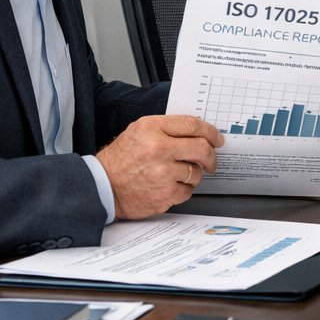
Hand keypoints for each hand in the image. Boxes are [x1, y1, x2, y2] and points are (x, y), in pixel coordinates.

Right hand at [96, 115, 223, 220]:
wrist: (102, 187)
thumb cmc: (120, 160)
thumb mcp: (139, 131)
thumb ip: (167, 128)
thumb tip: (198, 132)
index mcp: (152, 129)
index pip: (192, 125)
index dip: (210, 132)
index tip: (216, 138)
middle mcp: (159, 149)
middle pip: (202, 148)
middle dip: (211, 155)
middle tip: (211, 160)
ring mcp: (162, 173)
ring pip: (196, 173)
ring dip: (193, 175)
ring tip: (177, 175)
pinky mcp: (164, 194)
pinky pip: (187, 191)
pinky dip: (182, 190)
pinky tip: (169, 186)